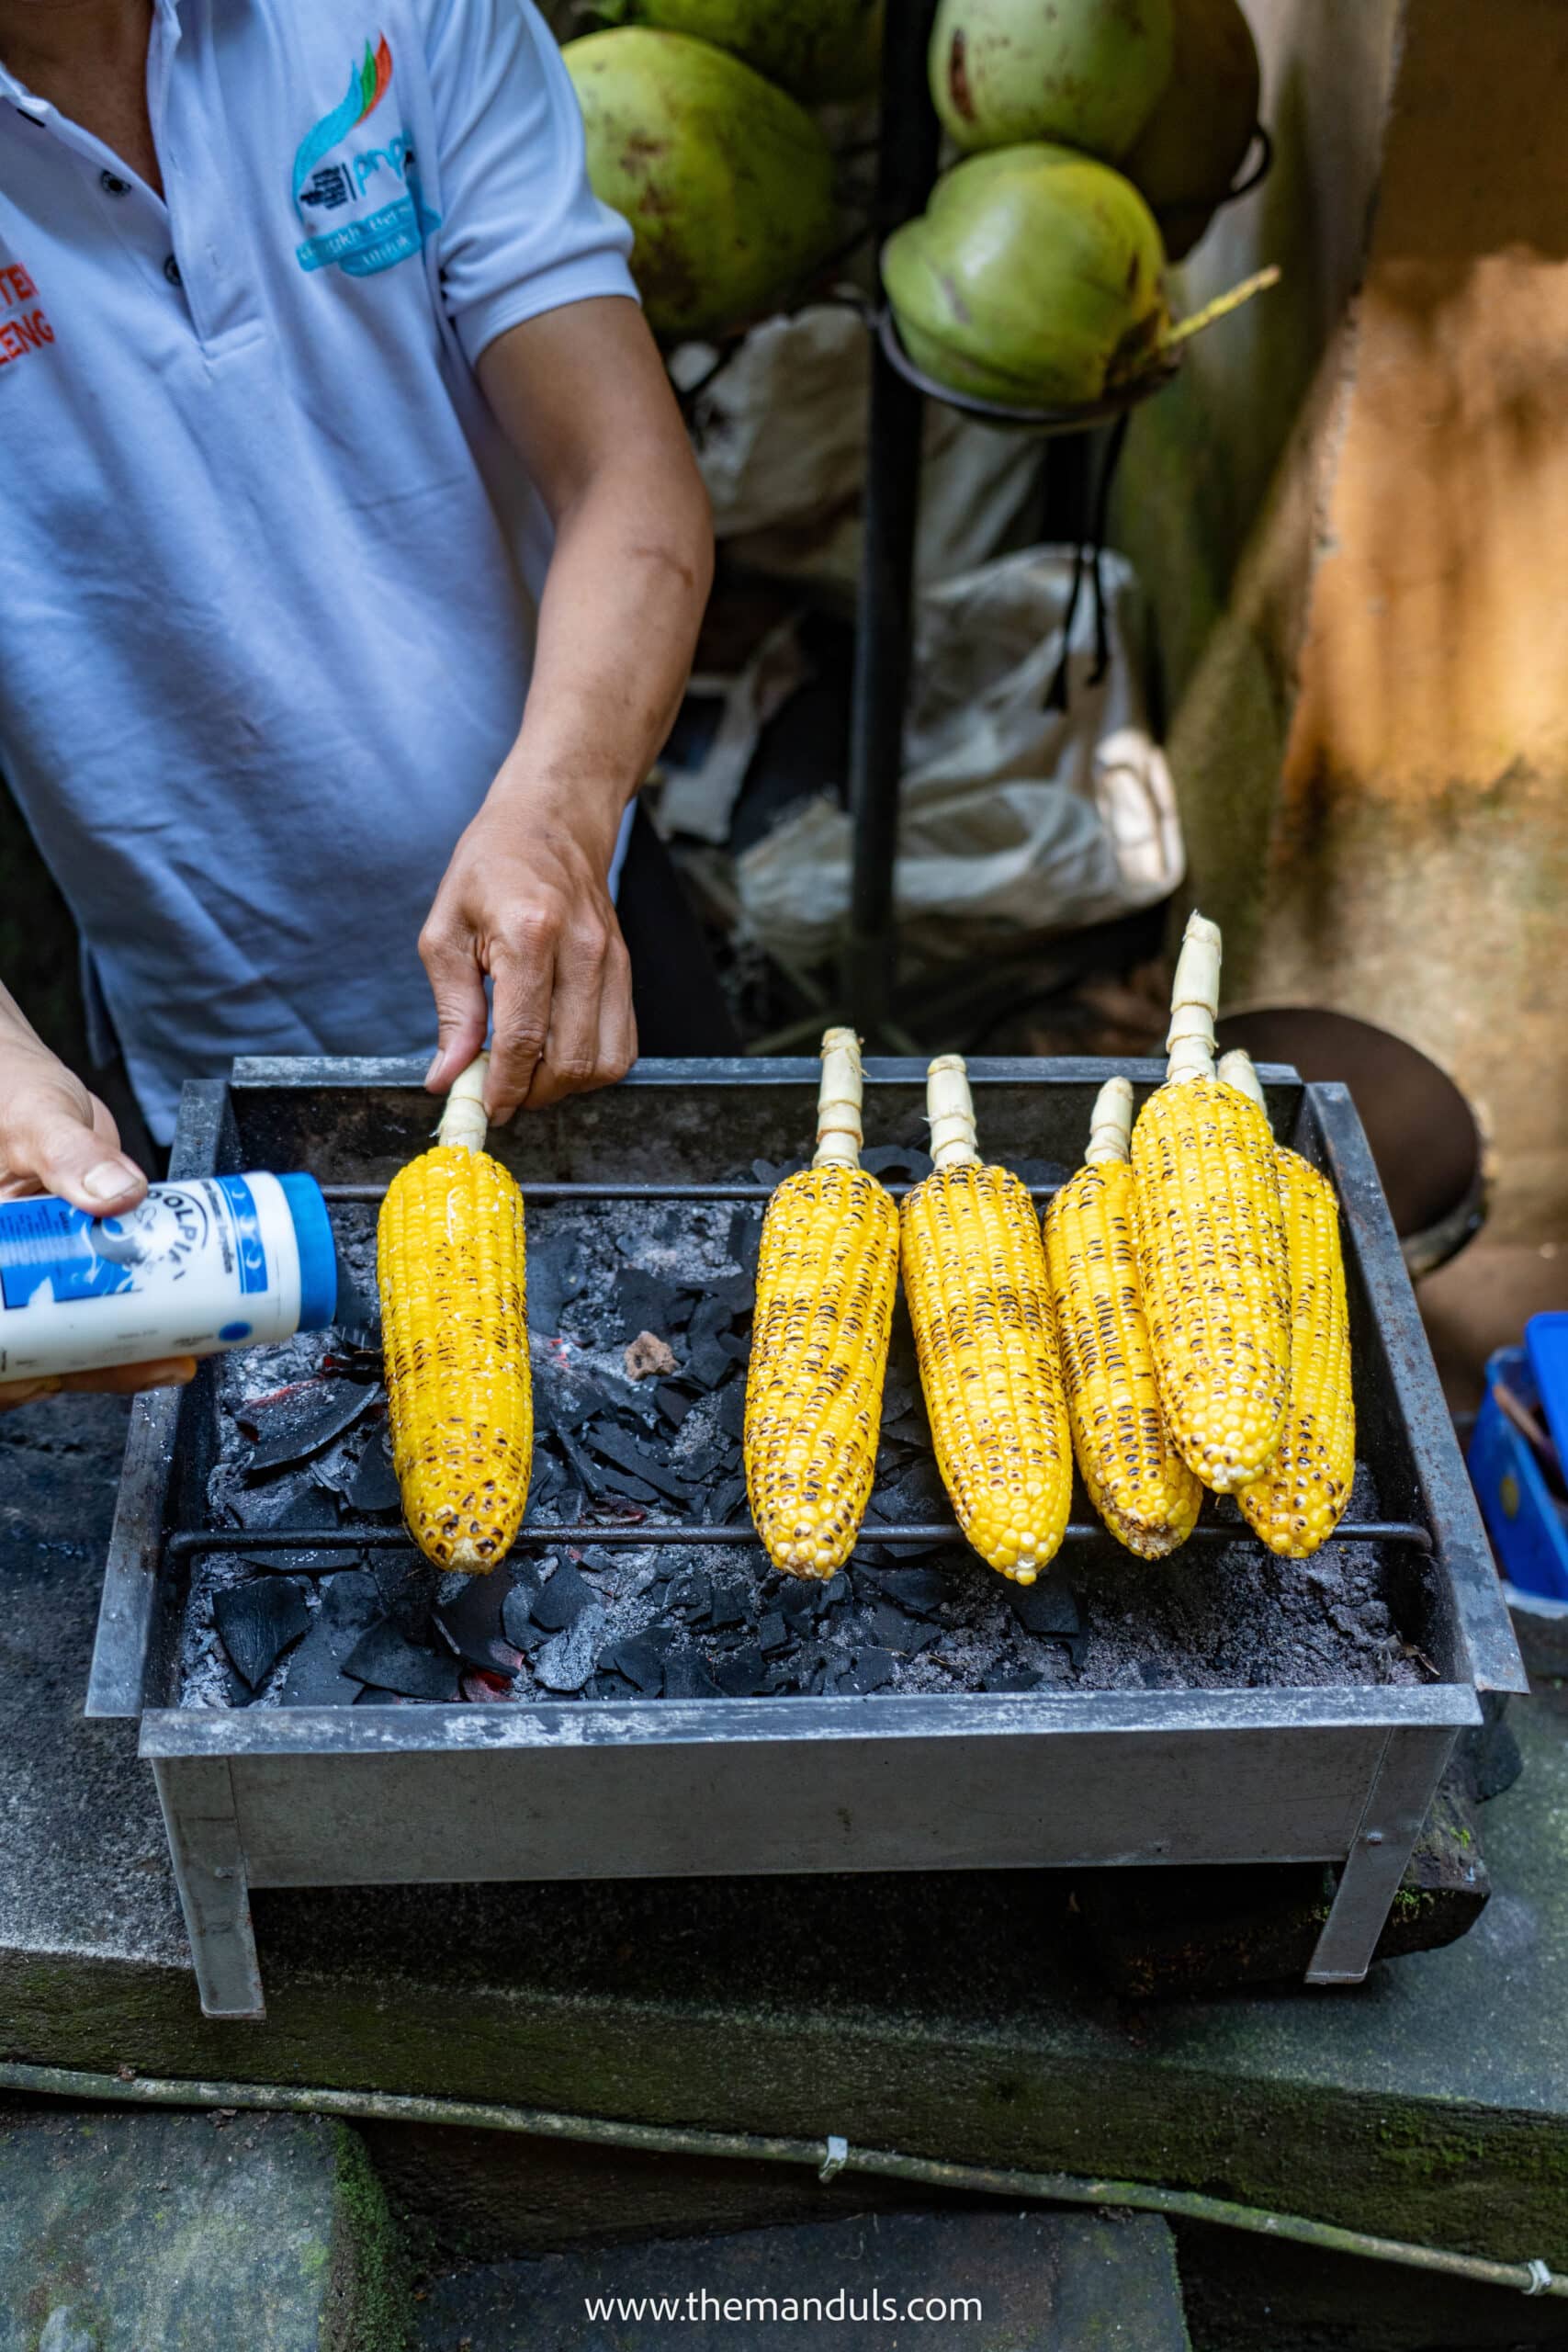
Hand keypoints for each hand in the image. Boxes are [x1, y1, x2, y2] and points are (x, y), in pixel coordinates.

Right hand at [0, 1036, 194, 1407]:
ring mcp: (38, 1272)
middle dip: (92, 1365)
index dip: (22, 1370)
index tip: (62, 1374)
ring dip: (125, 1351)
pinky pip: (104, 1302)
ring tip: (182, 1348)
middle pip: (35, 1348)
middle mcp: (5, 1273)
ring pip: (72, 1336)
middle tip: (158, 1361)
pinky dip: (141, 1316)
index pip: (2, 1337)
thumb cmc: (5, 1092)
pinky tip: (180, 1319)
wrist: (24, 1079)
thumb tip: (116, 1193)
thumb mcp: (34, 1118)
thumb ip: (70, 1152)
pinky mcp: (76, 1263)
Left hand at [419, 786, 636, 1120]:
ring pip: (605, 1061)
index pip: (524, 1037)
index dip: (504, 1086)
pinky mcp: (628, 970)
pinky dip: (592, 1067)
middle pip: (571, 1060)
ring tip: (531, 1077)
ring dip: (566, 1087)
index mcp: (529, 933)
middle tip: (502, 1094)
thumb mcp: (445, 930)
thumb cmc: (489, 868)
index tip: (485, 1107)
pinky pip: (623, 1044)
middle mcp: (583, 949)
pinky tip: (557, 1056)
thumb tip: (448, 1077)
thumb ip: (452, 1010)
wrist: (552, 821)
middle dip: (534, 1094)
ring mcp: (614, 960)